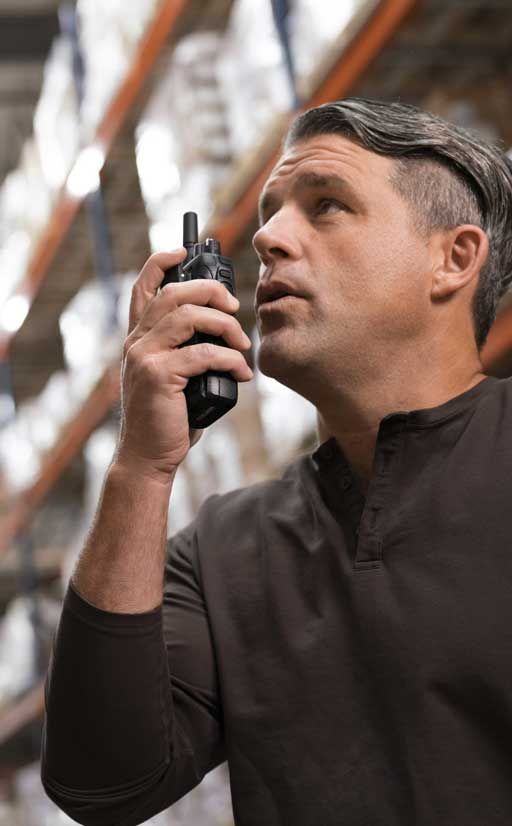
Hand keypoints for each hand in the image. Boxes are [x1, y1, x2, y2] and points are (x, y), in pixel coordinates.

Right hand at [115, 249, 252, 482]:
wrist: (148, 457)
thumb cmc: (168, 417)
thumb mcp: (175, 376)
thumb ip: (187, 350)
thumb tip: (226, 333)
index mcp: (139, 338)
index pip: (144, 286)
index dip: (162, 261)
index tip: (184, 250)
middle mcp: (137, 342)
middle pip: (174, 293)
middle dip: (210, 291)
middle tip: (235, 307)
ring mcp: (145, 357)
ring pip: (188, 316)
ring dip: (224, 324)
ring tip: (242, 343)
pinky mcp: (159, 375)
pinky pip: (203, 353)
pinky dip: (230, 360)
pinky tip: (243, 373)